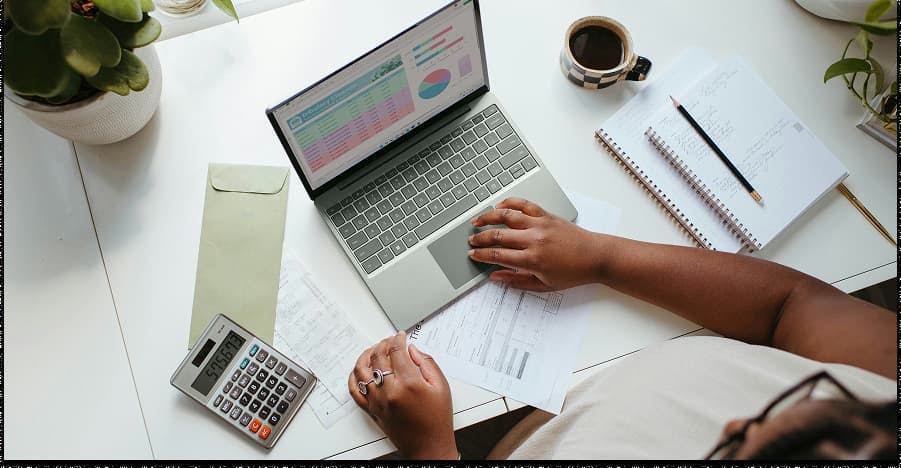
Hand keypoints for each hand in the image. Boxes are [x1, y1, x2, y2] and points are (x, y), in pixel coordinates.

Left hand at [348, 332, 456, 459]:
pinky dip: (354, 377)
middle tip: (390, 340)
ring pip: (362, 370)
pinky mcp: (372, 410)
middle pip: (378, 357)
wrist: (429, 446)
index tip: (401, 336)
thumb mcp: (441, 387)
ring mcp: (377, 401)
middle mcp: (390, 391)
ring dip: (366, 355)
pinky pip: (355, 390)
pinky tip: (360, 370)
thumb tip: (412, 349)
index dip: (398, 339)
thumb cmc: (437, 419)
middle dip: (383, 344)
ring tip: (374, 350)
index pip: (396, 351)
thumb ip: (426, 363)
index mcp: (409, 383)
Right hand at [468, 197, 603, 290]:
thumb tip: (496, 277)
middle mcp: (534, 239)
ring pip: (507, 216)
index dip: (481, 255)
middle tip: (471, 241)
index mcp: (532, 260)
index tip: (472, 255)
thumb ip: (517, 281)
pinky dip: (510, 203)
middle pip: (498, 235)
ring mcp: (540, 224)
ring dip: (488, 217)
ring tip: (477, 220)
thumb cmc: (573, 273)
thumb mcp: (544, 285)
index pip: (498, 255)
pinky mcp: (547, 215)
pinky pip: (524, 205)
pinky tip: (499, 206)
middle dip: (480, 238)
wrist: (595, 257)